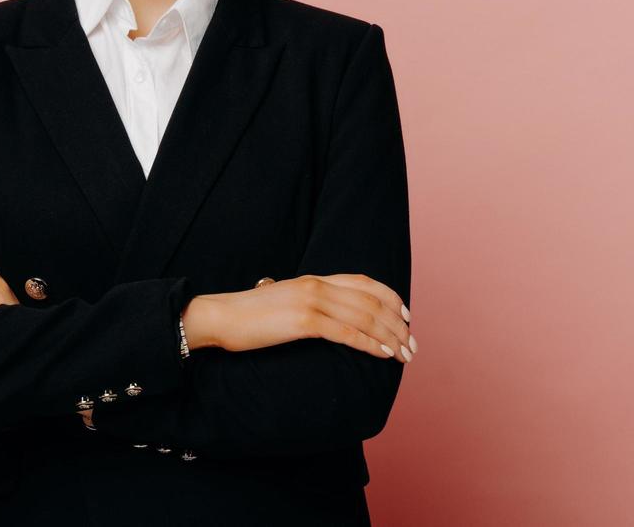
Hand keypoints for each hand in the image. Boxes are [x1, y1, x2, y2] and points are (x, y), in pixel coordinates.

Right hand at [184, 273, 416, 362]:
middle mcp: (317, 285)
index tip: (406, 316)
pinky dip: (369, 344)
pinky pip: (346, 333)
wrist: (221, 316)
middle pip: (370, 302)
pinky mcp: (303, 322)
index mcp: (313, 278)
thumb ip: (308, 302)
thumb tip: (327, 316)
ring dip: (389, 337)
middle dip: (396, 325)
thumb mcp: (284, 301)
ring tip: (404, 354)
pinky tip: (383, 354)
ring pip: (364, 317)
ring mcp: (311, 301)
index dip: (390, 298)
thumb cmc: (249, 315)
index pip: (363, 282)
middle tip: (412, 345)